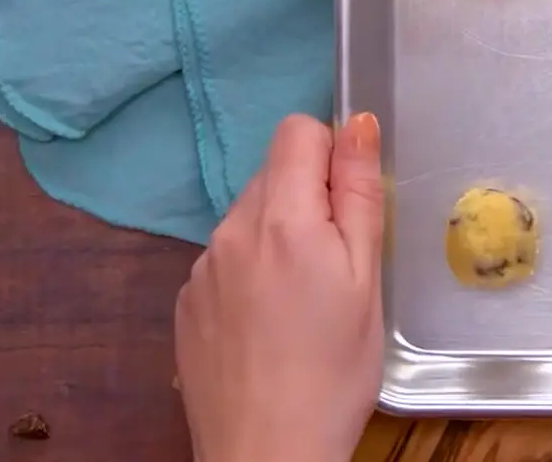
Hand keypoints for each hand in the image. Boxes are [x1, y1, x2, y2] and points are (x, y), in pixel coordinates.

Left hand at [175, 112, 385, 461]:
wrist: (265, 454)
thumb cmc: (334, 371)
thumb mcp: (366, 280)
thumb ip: (358, 195)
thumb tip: (355, 122)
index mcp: (281, 218)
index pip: (297, 131)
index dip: (332, 156)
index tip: (350, 208)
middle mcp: (229, 231)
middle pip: (273, 175)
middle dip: (309, 200)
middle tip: (337, 265)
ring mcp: (200, 269)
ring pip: (249, 219)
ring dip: (278, 237)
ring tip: (303, 304)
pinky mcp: (185, 304)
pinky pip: (225, 261)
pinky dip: (251, 275)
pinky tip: (270, 326)